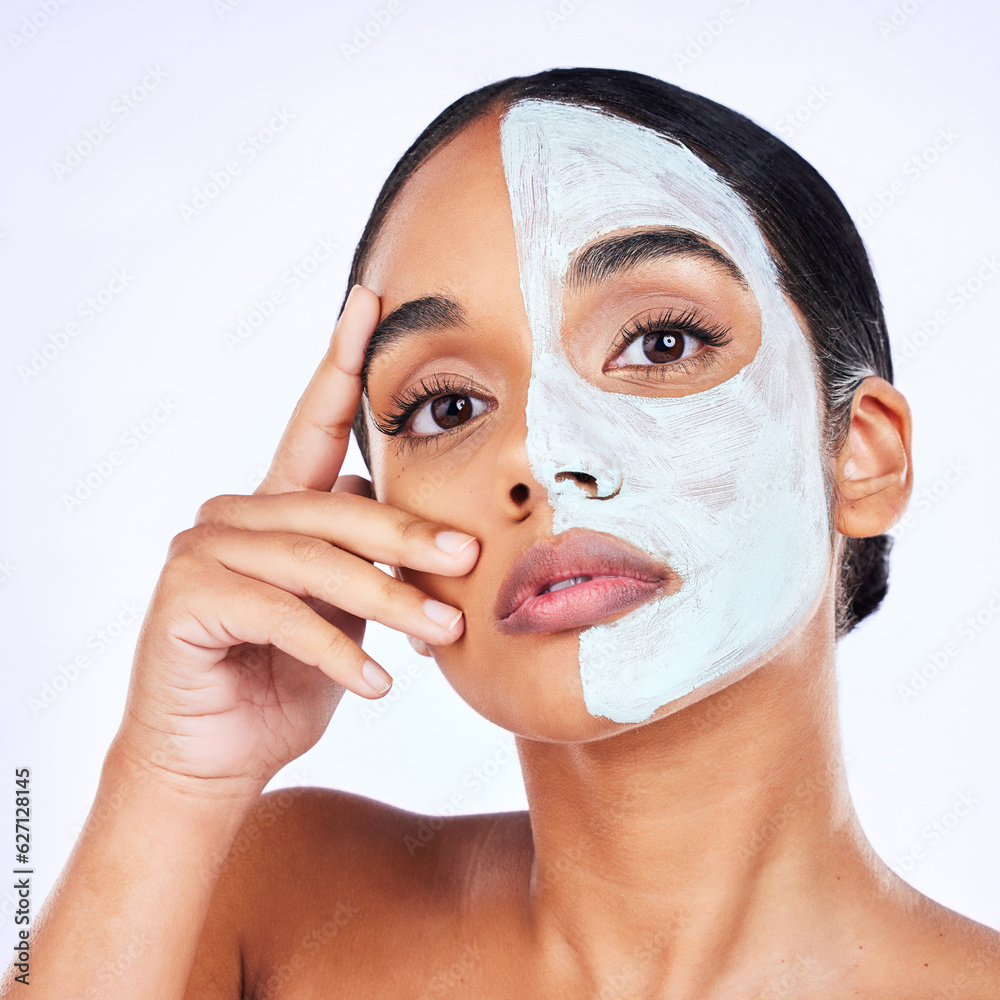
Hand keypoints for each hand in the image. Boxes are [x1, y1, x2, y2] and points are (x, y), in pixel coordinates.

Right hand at [112, 286, 478, 792]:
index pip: (313, 424)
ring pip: (315, 561)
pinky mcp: (186, 597)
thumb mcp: (346, 620)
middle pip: (336, 506)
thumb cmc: (286, 686)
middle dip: (409, 537)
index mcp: (275, 508)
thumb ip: (372, 569)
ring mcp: (202, 551)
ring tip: (442, 635)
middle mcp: (234, 515)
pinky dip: (334, 650)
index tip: (370, 298)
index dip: (340, 359)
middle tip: (471, 561)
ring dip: (388, 602)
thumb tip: (434, 534)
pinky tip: (374, 683)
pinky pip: (280, 613)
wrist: (218, 764)